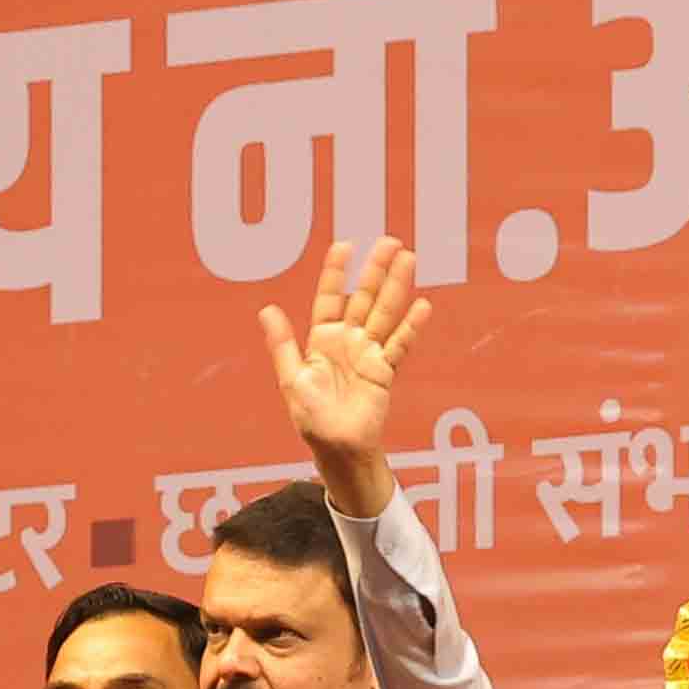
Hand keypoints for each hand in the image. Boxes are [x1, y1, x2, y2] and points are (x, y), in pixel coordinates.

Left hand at [257, 236, 427, 507]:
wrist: (336, 447)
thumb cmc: (311, 417)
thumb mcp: (292, 379)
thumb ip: (282, 344)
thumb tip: (266, 309)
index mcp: (321, 341)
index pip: (330, 298)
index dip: (337, 272)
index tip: (346, 245)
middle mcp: (347, 342)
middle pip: (364, 298)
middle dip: (376, 270)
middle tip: (391, 241)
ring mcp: (367, 354)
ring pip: (384, 313)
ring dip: (397, 287)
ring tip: (409, 259)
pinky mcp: (384, 370)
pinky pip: (399, 345)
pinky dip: (410, 327)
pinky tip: (422, 305)